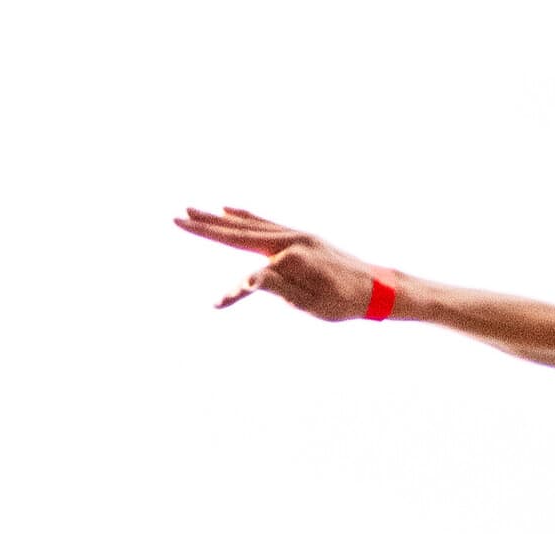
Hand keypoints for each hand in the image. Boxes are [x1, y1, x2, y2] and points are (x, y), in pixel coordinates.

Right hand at [175, 205, 388, 321]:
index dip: (233, 291)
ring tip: (193, 210)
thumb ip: (280, 288)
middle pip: (241, 231)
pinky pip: (264, 222)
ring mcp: (295, 233)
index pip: (252, 273)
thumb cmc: (345, 302)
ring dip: (219, 218)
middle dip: (207, 227)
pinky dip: (244, 214)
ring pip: (249, 223)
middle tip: (178, 217)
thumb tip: (250, 278)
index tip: (217, 305)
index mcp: (292, 255)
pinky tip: (229, 207)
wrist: (376, 286)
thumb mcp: (313, 304)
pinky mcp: (299, 236)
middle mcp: (291, 237)